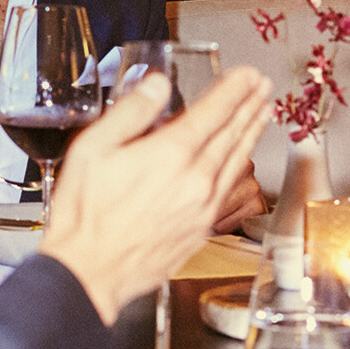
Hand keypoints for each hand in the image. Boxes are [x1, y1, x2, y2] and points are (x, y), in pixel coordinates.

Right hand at [41, 67, 271, 323]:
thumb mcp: (93, 149)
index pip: (214, 111)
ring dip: (252, 133)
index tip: (247, 75)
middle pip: (232, 133)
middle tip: (263, 87)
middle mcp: (195, 179)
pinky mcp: (203, 228)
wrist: (90, 273)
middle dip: (249, 105)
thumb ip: (131, 111)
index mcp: (170, 154)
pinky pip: (231, 188)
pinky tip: (242, 160)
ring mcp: (203, 206)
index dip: (234, 89)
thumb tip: (157, 84)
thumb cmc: (85, 216)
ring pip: (237, 160)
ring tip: (263, 114)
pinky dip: (242, 165)